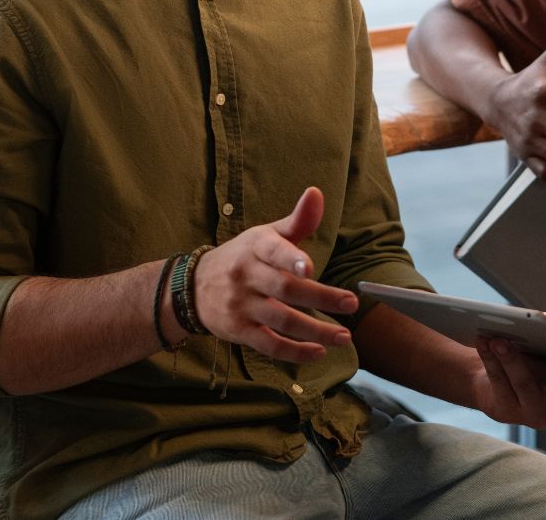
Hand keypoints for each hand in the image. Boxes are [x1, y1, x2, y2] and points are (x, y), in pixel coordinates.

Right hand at [192, 188, 358, 362]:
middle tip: (351, 304)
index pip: (274, 251)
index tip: (311, 268)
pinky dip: (294, 352)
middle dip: (321, 298)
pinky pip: (269, 344)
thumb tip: (317, 193)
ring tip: (343, 336)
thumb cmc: (243, 256)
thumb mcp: (265, 234)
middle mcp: (246, 275)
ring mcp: (241, 305)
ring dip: (315, 331)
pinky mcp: (239, 330)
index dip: (291, 259)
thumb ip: (297, 221)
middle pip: (285, 289)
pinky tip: (319, 352)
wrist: (194, 286)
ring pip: (281, 320)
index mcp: (256, 247)